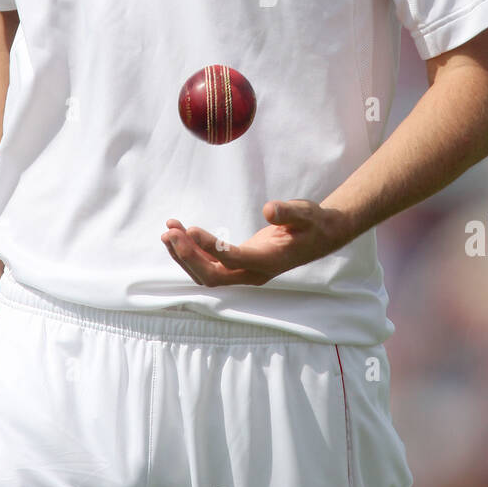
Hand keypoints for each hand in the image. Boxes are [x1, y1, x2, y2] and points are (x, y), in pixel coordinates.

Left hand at [161, 199, 350, 286]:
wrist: (319, 237)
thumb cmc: (312, 223)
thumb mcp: (306, 212)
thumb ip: (288, 212)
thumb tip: (269, 209)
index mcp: (269, 261)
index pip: (234, 260)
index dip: (210, 248)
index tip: (190, 230)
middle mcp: (253, 273)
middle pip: (213, 276)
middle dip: (188, 257)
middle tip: (170, 233)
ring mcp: (244, 272)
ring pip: (206, 274)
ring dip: (184, 255)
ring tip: (168, 231)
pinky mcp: (238, 266)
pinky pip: (208, 265)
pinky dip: (191, 252)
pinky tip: (178, 234)